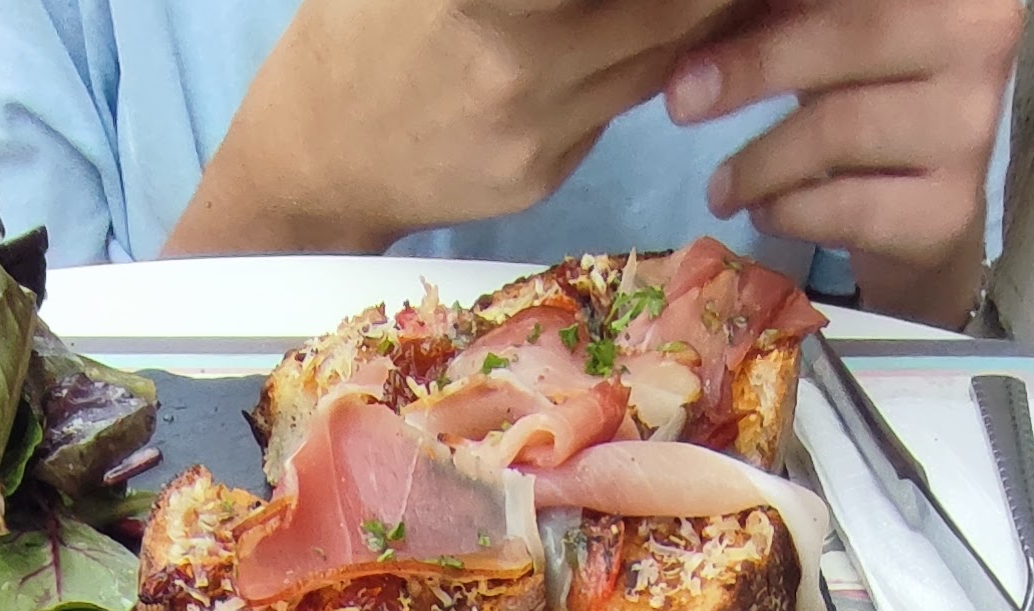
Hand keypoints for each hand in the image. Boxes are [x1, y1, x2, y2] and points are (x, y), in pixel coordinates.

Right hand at [167, 0, 741, 257]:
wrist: (314, 155)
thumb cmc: (367, 24)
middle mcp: (514, 52)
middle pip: (667, 7)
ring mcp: (532, 122)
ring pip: (661, 53)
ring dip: (703, 14)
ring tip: (719, 2)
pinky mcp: (542, 170)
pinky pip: (620, 100)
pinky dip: (654, 58)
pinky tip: (664, 27)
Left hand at [664, 0, 1022, 323]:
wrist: (922, 203)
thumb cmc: (866, 92)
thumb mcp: (828, 32)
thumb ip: (782, 11)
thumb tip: (700, 10)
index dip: (779, 20)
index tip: (707, 25)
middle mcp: (981, 38)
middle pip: (853, 39)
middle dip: (753, 70)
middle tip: (682, 101)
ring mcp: (972, 127)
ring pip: (844, 130)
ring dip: (760, 162)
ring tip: (720, 187)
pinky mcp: (950, 209)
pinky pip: (850, 207)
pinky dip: (792, 211)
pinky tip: (766, 212)